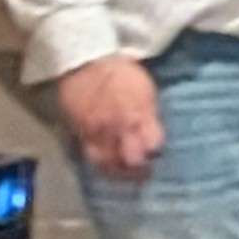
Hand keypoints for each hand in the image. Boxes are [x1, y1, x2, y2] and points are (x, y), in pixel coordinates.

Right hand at [58, 58, 165, 184]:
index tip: (156, 153)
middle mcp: (120, 127)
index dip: (156, 152)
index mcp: (139, 113)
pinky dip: (103, 166)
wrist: (85, 63)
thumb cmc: (120, 73)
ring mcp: (99, 133)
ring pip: (111, 165)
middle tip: (144, 171)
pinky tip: (108, 168)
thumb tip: (153, 135)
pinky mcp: (82, 135)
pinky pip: (93, 159)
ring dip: (121, 173)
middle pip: (133, 161)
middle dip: (140, 169)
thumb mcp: (145, 89)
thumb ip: (149, 115)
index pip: (154, 144)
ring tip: (125, 175)